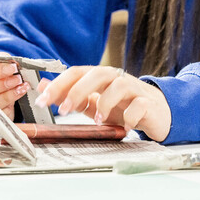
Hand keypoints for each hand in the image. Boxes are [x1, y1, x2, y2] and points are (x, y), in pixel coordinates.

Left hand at [34, 66, 170, 141]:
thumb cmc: (123, 106)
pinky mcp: (149, 103)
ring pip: (120, 84)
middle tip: (63, 110)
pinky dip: (130, 117)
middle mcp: (117, 78)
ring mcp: (135, 89)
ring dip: (105, 102)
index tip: (42, 100)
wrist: (157, 112)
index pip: (77, 72)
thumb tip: (43, 87)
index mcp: (100, 77)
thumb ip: (71, 95)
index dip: (59, 84)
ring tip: (98, 120)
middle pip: (97, 73)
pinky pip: (140, 105)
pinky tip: (124, 127)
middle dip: (77, 91)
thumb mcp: (94, 101)